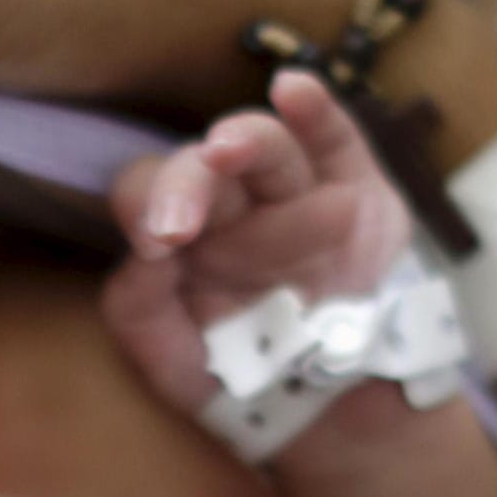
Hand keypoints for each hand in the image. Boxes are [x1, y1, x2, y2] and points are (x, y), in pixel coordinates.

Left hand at [102, 70, 411, 412]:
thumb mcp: (174, 363)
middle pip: (203, 165)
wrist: (332, 404)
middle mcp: (233, 202)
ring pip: (267, 149)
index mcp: (180, 232)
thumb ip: (139, 312)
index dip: (147, 206)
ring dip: (247, 144)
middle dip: (189, 184)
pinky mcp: (356, 187)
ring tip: (227, 151)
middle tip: (180, 224)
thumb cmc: (239, 375)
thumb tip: (140, 255)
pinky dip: (316, 111)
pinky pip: (335, 138)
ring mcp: (295, 189)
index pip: (148, 193)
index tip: (156, 243)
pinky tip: (294, 91)